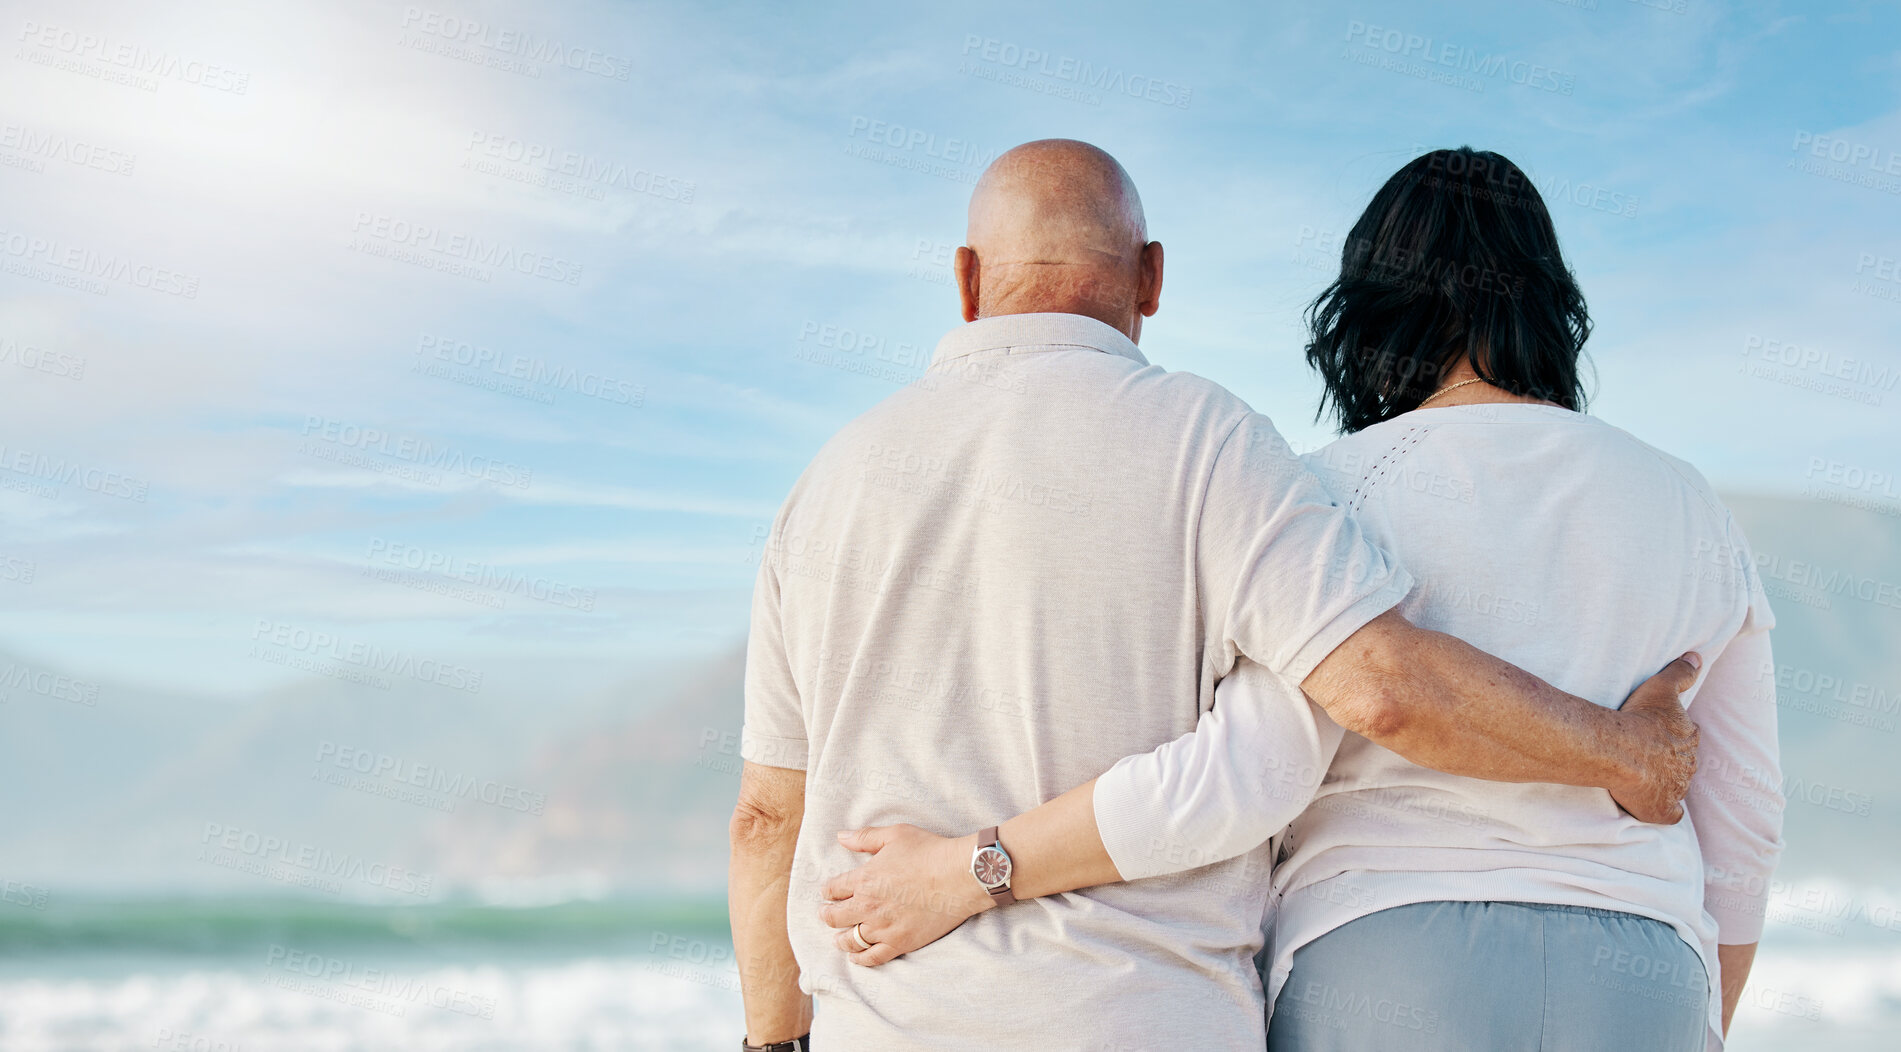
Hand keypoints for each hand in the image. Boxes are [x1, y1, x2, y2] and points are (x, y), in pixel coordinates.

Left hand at [816, 825, 993, 965]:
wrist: (959, 876)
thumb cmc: (929, 852)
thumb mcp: (895, 835)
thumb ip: (864, 837)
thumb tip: (840, 836)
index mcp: (863, 879)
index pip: (833, 889)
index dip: (828, 891)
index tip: (827, 892)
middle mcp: (868, 906)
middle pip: (834, 917)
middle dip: (827, 915)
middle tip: (825, 914)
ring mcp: (883, 928)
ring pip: (850, 940)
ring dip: (840, 939)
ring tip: (838, 938)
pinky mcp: (900, 943)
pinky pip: (872, 957)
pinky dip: (860, 958)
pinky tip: (856, 956)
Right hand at [1610, 653, 1701, 823]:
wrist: (1622, 750)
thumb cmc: (1640, 717)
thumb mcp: (1661, 687)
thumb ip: (1682, 672)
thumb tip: (1697, 656)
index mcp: (1689, 737)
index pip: (1688, 735)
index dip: (1674, 734)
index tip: (1659, 732)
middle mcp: (1688, 764)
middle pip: (1683, 761)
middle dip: (1670, 759)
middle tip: (1649, 753)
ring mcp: (1676, 788)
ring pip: (1677, 785)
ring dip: (1665, 781)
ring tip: (1644, 776)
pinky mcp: (1662, 808)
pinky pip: (1671, 814)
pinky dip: (1666, 811)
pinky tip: (1656, 806)